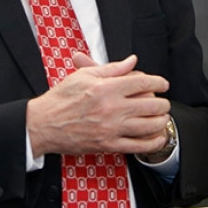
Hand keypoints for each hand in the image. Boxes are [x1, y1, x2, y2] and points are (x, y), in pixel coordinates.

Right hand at [27, 54, 170, 156]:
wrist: (43, 124)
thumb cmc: (60, 99)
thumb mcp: (84, 76)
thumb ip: (112, 69)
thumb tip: (131, 61)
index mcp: (106, 88)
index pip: (142, 83)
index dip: (158, 82)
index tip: (163, 83)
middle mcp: (111, 108)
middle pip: (150, 105)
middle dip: (163, 103)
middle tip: (164, 102)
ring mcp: (111, 129)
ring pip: (148, 126)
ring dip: (161, 121)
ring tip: (163, 117)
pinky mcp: (108, 145)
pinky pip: (137, 146)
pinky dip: (152, 143)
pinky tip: (158, 138)